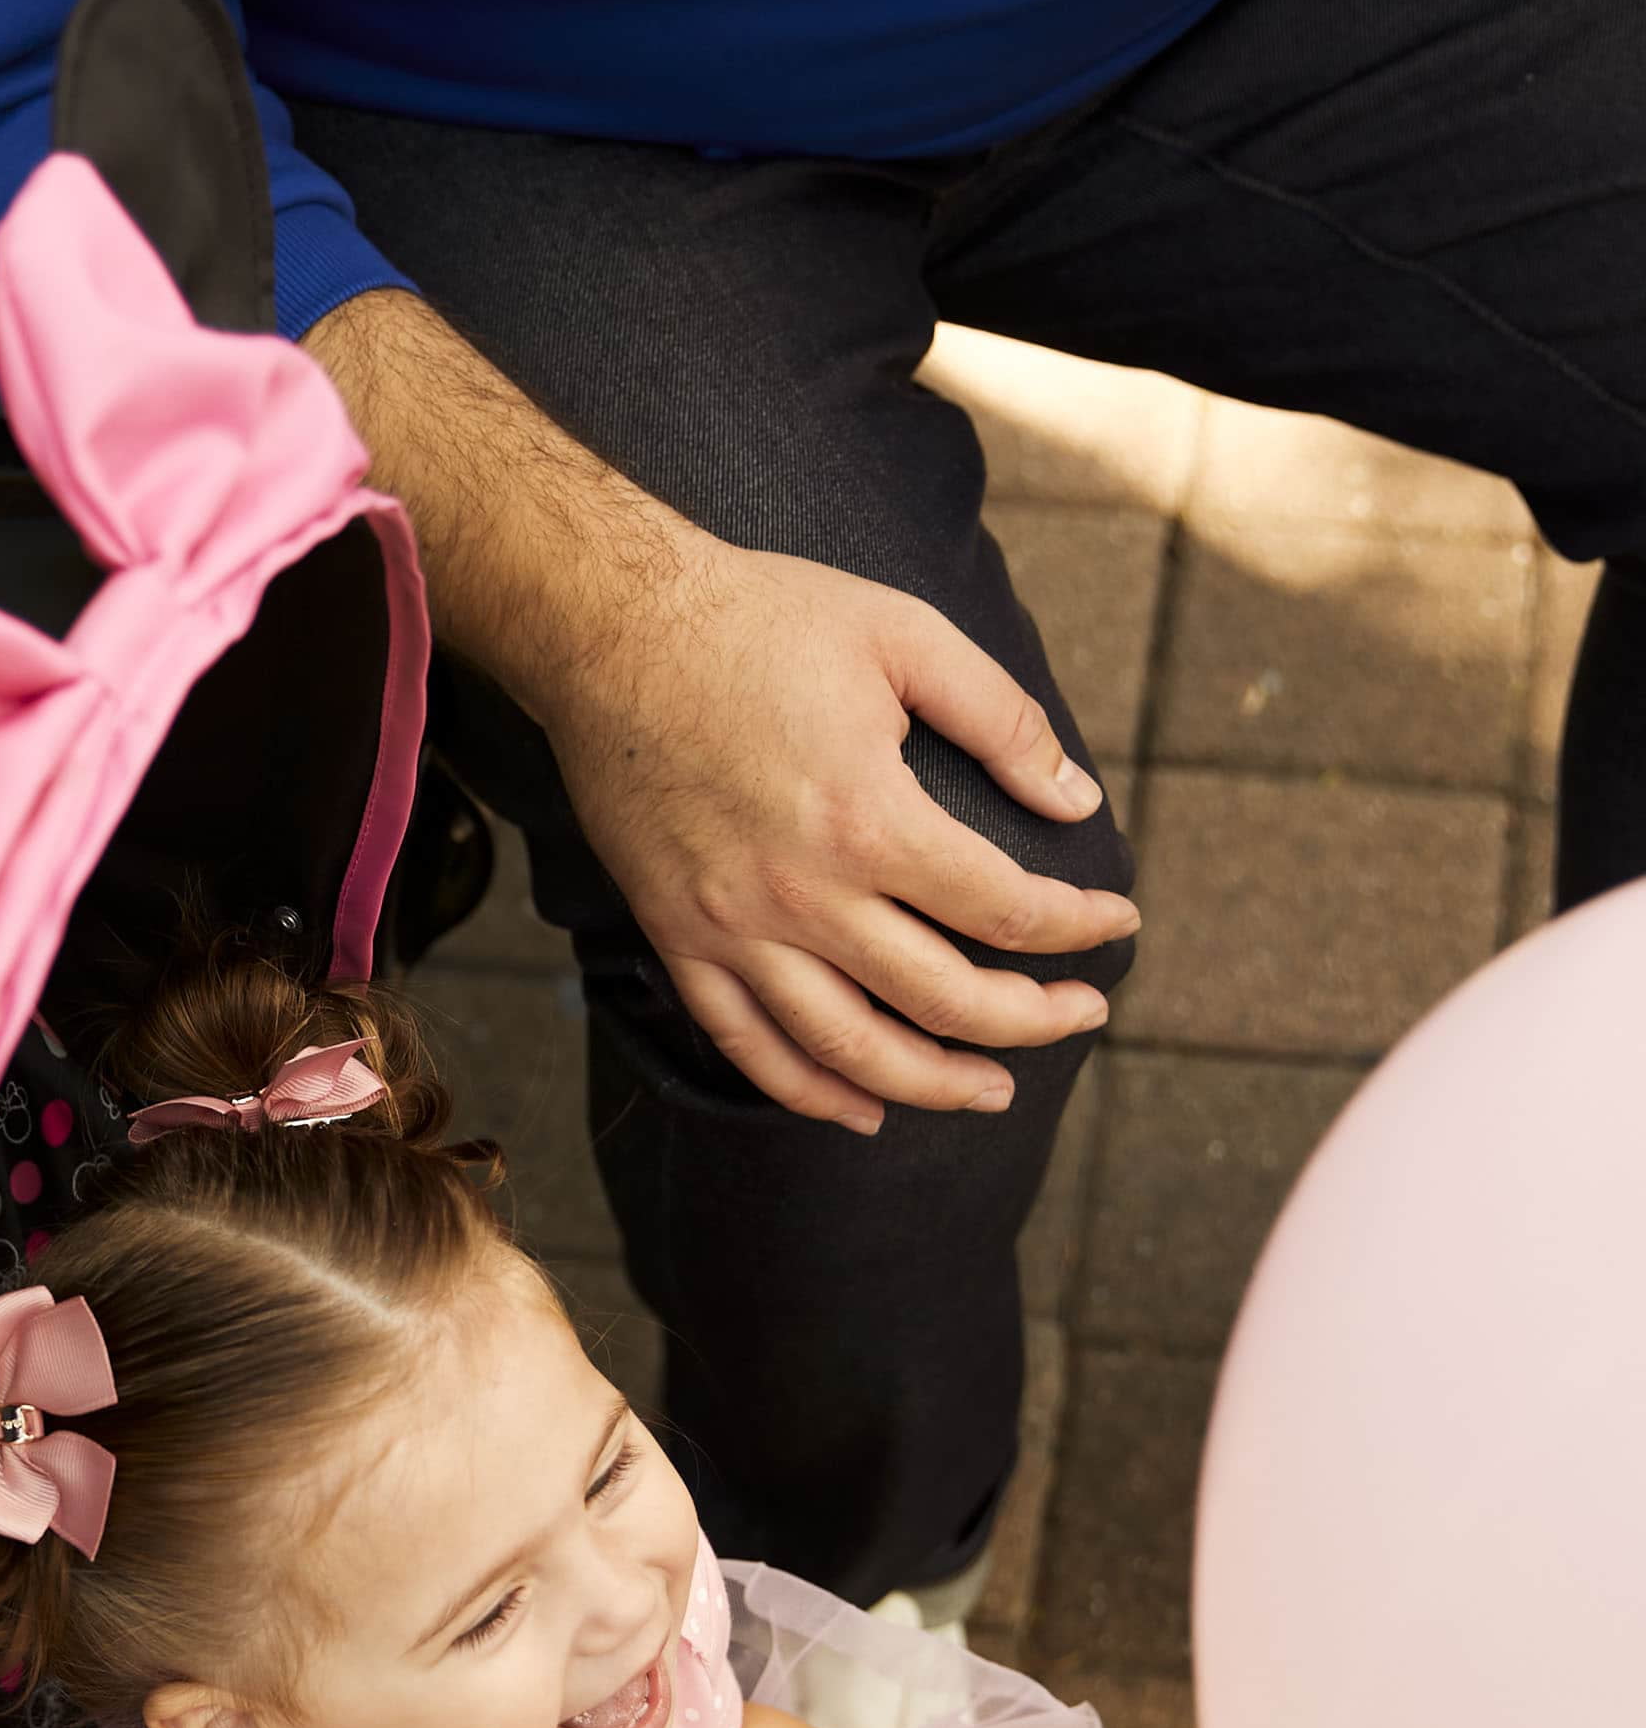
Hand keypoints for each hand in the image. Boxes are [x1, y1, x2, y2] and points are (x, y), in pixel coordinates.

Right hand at [536, 533, 1132, 1133]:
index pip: (1004, 907)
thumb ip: (1002, 720)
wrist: (610, 629)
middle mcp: (801, 894)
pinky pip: (744, 1043)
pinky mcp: (677, 937)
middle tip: (1081, 1017)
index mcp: (868, 818)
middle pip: (939, 998)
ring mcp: (731, 927)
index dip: (1077, 926)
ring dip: (928, 1084)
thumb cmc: (760, 619)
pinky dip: (806, 1091)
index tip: (1117, 926)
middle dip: (1028, 1020)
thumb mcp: (904, 636)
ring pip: (845, 1046)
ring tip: (988, 1092)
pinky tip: (859, 1109)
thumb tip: (1078, 803)